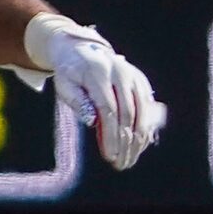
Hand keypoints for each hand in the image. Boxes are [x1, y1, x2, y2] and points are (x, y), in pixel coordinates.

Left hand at [26, 13, 165, 168]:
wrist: (83, 49)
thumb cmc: (70, 73)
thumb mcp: (64, 85)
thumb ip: (77, 101)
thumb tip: (93, 121)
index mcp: (99, 73)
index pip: (109, 109)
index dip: (111, 135)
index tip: (110, 156)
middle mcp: (121, 73)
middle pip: (129, 113)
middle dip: (126, 142)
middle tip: (121, 164)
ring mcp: (134, 76)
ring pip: (143, 112)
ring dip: (139, 139)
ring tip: (130, 160)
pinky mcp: (141, 81)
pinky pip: (148, 108)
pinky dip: (145, 128)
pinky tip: (139, 146)